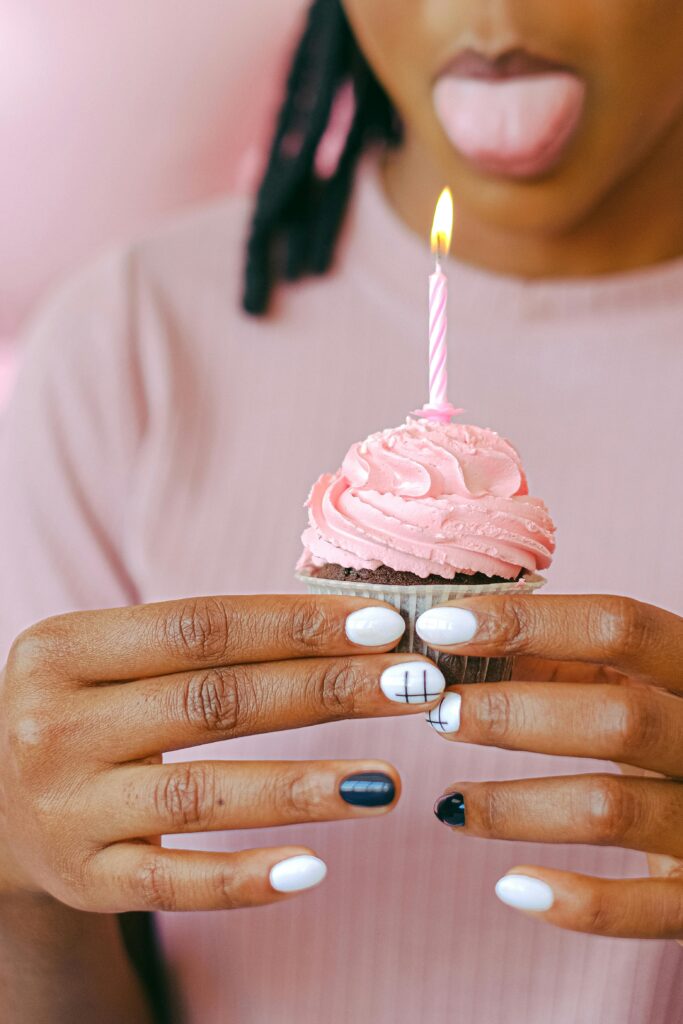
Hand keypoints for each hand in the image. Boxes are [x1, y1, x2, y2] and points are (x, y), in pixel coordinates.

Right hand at [0, 595, 444, 911]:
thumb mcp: (110, 658)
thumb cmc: (86, 710)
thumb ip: (203, 642)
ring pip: (203, 795)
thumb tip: (345, 628)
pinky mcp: (84, 880)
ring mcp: (67, 809)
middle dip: (327, 692)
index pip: (201, 626)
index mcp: (64, 649)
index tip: (384, 625)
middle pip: (215, 703)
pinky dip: (244, 878)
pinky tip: (312, 868)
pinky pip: (174, 884)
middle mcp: (57, 726)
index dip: (297, 624)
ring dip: (306, 786)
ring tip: (387, 781)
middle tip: (412, 687)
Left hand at [418, 594, 682, 940]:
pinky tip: (512, 888)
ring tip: (448, 804)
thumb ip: (557, 659)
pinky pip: (643, 908)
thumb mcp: (629, 682)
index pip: (617, 627)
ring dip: (516, 806)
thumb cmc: (666, 731)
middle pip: (619, 719)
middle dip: (515, 713)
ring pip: (612, 809)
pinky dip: (575, 903)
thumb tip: (452, 640)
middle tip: (440, 710)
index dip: (526, 621)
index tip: (440, 625)